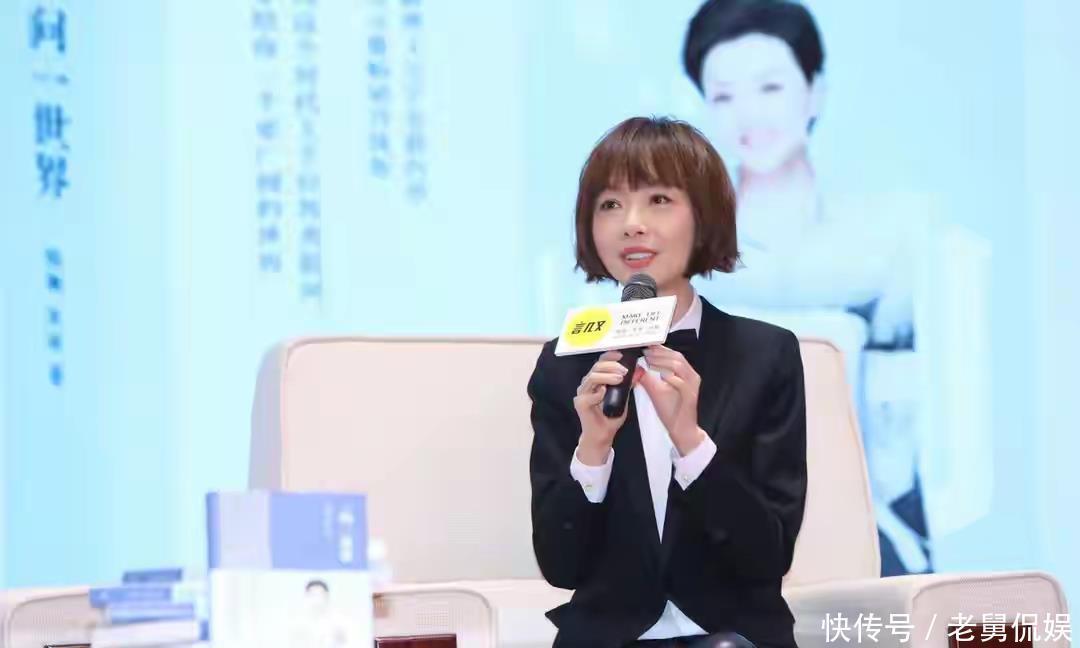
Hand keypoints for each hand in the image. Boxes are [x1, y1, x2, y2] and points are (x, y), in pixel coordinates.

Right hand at [573, 350, 640, 464]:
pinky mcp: (580, 404)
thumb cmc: (611, 416)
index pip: (601, 362)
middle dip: (611, 366)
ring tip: (619, 379)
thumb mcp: (623, 397)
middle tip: (624, 370)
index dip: (610, 356)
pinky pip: (589, 396)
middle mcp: (587, 384)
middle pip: (596, 367)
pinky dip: (598, 393)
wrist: (603, 435)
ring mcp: (582, 393)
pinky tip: (605, 392)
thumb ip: (628, 385)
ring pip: (592, 378)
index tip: (622, 355)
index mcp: (596, 379)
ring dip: (607, 376)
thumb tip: (639, 371)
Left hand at [640, 345, 705, 455]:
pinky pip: (680, 382)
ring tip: (648, 360)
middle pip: (677, 356)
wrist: (681, 430)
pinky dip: (668, 376)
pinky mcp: (690, 396)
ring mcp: (692, 386)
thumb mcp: (656, 391)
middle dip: (660, 352)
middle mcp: (692, 376)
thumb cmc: (671, 410)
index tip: (645, 345)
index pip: (674, 355)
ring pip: (679, 366)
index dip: (660, 349)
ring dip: (662, 362)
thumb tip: (636, 367)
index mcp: (685, 373)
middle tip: (645, 351)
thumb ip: (647, 378)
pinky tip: (658, 376)